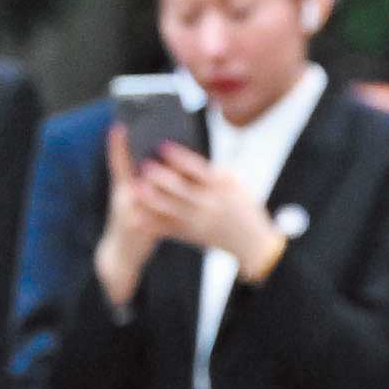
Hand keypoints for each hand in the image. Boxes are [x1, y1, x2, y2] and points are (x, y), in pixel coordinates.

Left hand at [139, 141, 284, 270]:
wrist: (253, 242)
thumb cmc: (242, 206)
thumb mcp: (235, 184)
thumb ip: (212, 171)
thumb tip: (183, 158)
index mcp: (222, 186)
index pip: (198, 168)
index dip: (179, 157)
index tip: (162, 146)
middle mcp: (210, 203)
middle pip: (181, 188)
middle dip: (160, 177)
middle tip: (143, 166)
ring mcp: (200, 221)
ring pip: (170, 209)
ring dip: (151, 199)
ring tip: (135, 188)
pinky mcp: (192, 235)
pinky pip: (168, 229)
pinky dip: (152, 223)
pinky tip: (136, 216)